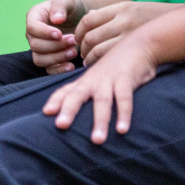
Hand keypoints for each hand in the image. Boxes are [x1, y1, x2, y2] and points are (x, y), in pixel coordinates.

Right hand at [24, 0, 88, 72]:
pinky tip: (71, 66)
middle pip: (35, 46)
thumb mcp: (67, 1)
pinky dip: (59, 70)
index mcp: (34, 17)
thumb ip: (60, 6)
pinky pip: (48, 70)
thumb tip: (56, 19)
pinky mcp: (48, 60)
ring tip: (74, 51)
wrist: (81, 19)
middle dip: (55, 46)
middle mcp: (33, 35)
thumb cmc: (72, 8)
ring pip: (40, 60)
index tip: (60, 34)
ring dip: (57, 58)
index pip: (32, 28)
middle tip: (73, 40)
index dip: (44, 33)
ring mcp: (39, 49)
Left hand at [42, 35, 158, 143]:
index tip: (45, 113)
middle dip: (68, 110)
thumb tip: (78, 112)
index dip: (55, 101)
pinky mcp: (126, 78)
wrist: (139, 44)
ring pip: (102, 101)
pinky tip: (122, 130)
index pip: (66, 91)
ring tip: (97, 141)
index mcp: (85, 81)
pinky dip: (123, 114)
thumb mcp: (100, 78)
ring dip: (100, 121)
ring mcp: (109, 79)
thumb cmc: (117, 66)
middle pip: (77, 95)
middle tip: (60, 126)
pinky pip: (124, 98)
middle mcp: (93, 80)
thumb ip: (89, 92)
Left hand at [75, 1, 179, 66]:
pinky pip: (111, 58)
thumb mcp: (131, 8)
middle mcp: (124, 20)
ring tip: (87, 61)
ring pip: (99, 50)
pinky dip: (100, 63)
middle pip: (91, 36)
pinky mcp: (137, 50)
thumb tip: (90, 17)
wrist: (183, 23)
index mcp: (120, 7)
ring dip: (89, 57)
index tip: (77, 38)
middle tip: (80, 53)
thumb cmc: (154, 17)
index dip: (78, 31)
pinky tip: (99, 65)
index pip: (88, 19)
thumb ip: (110, 13)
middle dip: (81, 47)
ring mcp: (131, 36)